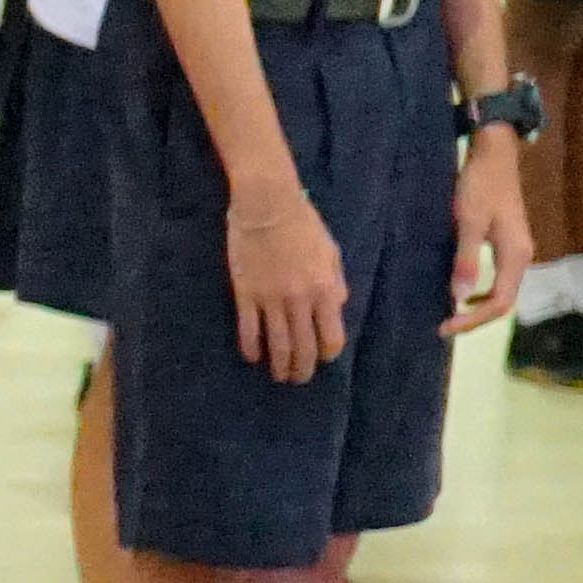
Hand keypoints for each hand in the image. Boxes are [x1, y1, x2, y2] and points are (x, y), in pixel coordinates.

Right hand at [227, 178, 350, 380]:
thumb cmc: (303, 223)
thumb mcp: (331, 252)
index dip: (327, 353)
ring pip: (277, 344)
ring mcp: (271, 299)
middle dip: (302, 369)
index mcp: (324, 290)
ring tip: (278, 375)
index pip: (331, 337)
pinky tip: (252, 356)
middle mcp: (300, 300)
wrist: (266, 204)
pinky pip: (248, 329)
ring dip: (279, 365)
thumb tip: (336, 308)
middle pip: (304, 347)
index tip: (321, 357)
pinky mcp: (246, 294)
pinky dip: (251, 347)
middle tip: (298, 378)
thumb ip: (336, 283)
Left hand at [444, 131, 534, 335]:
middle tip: (444, 326)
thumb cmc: (480, 184)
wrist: (495, 154)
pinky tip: (462, 291)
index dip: (473, 320)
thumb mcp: (468, 221)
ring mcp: (518, 250)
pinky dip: (481, 291)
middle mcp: (522, 257)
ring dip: (478, 307)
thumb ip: (465, 259)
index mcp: (516, 255)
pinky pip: (498, 278)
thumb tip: (458, 298)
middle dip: (475, 318)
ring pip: (502, 291)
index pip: (500, 303)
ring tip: (450, 314)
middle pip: (504, 301)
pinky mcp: (509, 243)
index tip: (445, 326)